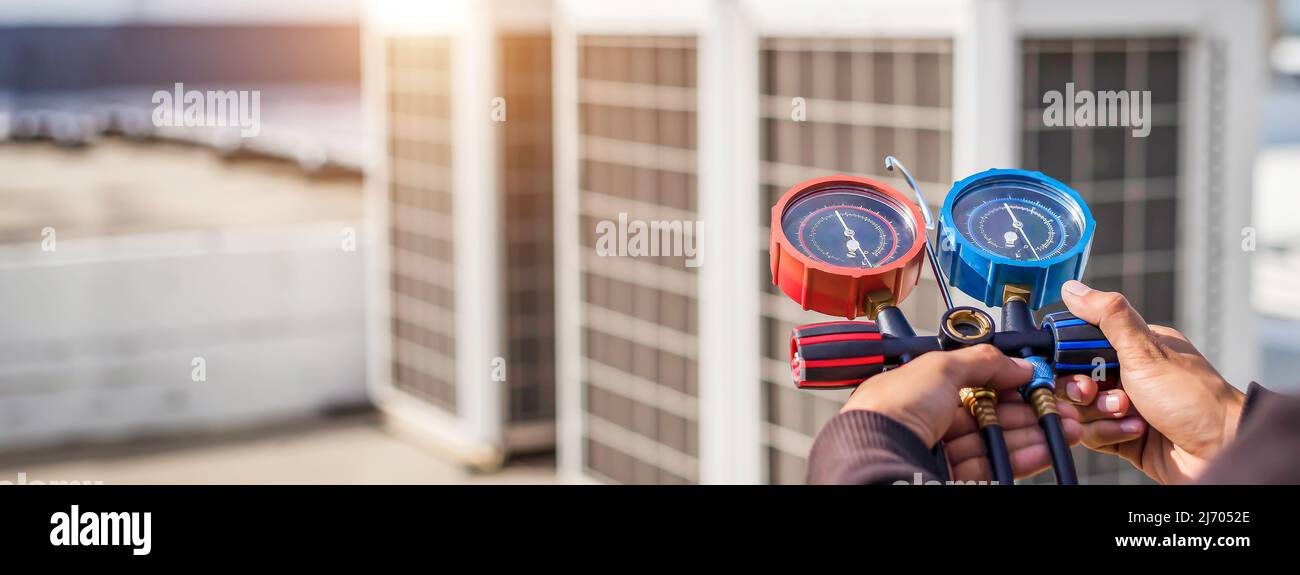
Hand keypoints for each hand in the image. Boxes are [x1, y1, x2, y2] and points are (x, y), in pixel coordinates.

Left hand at [842, 344, 1081, 481]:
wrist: (879, 455)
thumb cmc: (891, 410)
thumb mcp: (939, 367)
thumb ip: (981, 361)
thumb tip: (1015, 363)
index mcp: (918, 390)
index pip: (971, 383)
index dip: (1004, 380)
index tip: (1033, 379)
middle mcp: (928, 421)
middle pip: (988, 413)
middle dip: (1027, 408)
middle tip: (1057, 404)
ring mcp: (941, 451)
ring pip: (996, 440)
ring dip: (1034, 432)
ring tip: (1065, 426)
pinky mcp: (953, 477)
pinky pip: (994, 464)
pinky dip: (1023, 456)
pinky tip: (1045, 447)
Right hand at [1055, 280, 1244, 483]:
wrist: (1220, 450)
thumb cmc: (1192, 398)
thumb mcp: (1145, 350)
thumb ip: (1108, 317)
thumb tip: (1074, 289)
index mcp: (1134, 348)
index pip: (1081, 347)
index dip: (1069, 359)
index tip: (1076, 368)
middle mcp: (1128, 376)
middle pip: (1075, 380)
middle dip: (1083, 391)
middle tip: (1096, 394)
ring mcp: (1125, 408)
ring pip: (1080, 410)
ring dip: (1100, 415)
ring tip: (1128, 415)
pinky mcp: (1123, 437)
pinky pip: (1092, 434)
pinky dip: (1109, 434)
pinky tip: (1135, 433)